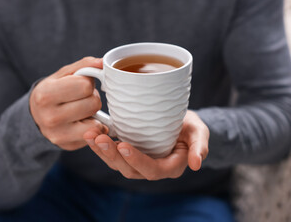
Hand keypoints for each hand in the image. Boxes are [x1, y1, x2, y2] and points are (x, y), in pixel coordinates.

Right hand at [30, 57, 107, 150]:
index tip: (80, 84)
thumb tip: (104, 62)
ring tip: (82, 110)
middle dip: (92, 98)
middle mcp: (50, 118)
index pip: (85, 86)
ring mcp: (59, 135)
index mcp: (45, 95)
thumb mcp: (63, 74)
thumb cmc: (54, 91)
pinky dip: (95, 127)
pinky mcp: (69, 146)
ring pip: (97, 122)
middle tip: (81, 99)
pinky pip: (96, 135)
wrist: (37, 116)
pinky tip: (84, 122)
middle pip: (93, 103)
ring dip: (94, 114)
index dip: (87, 82)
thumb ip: (85, 65)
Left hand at [83, 110, 208, 179]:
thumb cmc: (190, 127)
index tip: (124, 146)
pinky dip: (100, 145)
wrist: (180, 122)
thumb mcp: (199, 132)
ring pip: (117, 163)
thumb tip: (196, 164)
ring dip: (101, 151)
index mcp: (169, 166)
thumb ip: (199, 146)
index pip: (152, 170)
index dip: (137, 160)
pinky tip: (92, 133)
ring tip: (91, 135)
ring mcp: (138, 161)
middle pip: (129, 169)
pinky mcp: (128, 152)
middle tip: (99, 138)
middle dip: (112, 155)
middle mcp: (151, 168)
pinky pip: (112, 153)